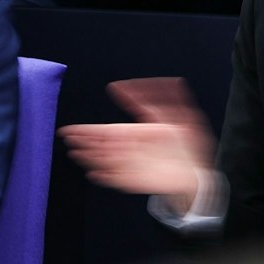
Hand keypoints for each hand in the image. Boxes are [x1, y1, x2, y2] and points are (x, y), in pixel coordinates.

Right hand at [60, 78, 217, 212]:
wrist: (196, 172)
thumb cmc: (186, 144)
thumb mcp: (180, 117)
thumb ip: (165, 100)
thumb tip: (164, 82)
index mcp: (135, 134)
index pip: (106, 132)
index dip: (88, 131)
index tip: (70, 130)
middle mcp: (129, 150)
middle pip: (102, 145)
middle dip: (85, 142)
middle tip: (67, 138)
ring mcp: (131, 166)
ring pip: (106, 160)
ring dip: (90, 157)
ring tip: (75, 154)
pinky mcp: (137, 181)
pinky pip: (117, 179)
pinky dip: (106, 176)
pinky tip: (94, 174)